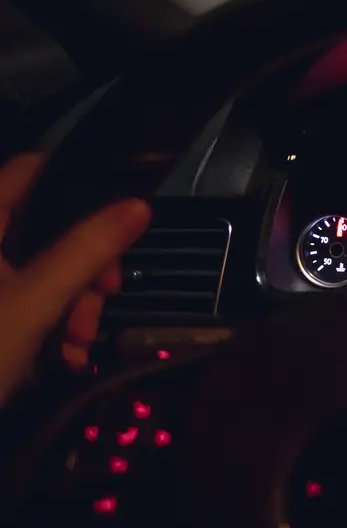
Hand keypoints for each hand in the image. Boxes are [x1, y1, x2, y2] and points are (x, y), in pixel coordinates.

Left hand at [0, 153, 149, 401]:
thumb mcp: (34, 301)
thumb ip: (87, 249)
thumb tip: (140, 205)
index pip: (31, 171)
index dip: (79, 182)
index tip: (120, 211)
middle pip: (45, 228)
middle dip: (84, 265)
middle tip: (107, 293)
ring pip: (42, 271)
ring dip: (74, 305)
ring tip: (81, 341)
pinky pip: (26, 304)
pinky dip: (52, 326)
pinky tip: (67, 356)